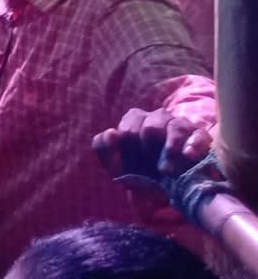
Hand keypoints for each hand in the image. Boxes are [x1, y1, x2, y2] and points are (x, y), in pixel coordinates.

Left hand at [94, 106, 214, 192]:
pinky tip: (188, 156)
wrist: (172, 188)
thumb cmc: (141, 172)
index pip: (128, 130)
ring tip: (167, 171)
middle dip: (150, 152)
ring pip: (175, 128)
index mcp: (135, 119)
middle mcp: (158, 117)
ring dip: (170, 151)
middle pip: (151, 128)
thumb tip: (111, 132)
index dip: (131, 151)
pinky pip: (198, 135)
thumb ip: (104, 147)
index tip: (135, 167)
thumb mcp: (117, 164)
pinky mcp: (200, 136)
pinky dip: (193, 145)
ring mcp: (180, 125)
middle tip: (153, 171)